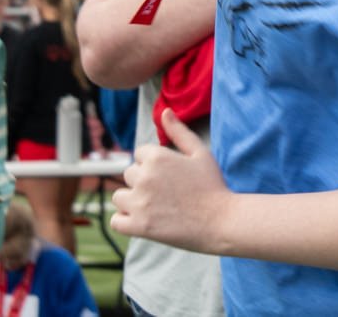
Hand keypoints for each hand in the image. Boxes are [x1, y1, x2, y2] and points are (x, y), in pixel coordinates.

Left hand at [110, 109, 234, 253]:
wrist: (222, 221)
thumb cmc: (213, 185)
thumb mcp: (200, 152)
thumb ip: (178, 131)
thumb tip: (164, 111)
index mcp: (157, 156)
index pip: (139, 155)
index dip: (154, 165)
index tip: (170, 177)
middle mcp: (144, 177)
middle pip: (129, 174)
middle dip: (143, 182)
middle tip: (167, 193)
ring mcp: (139, 203)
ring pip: (119, 197)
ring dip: (132, 201)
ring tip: (155, 207)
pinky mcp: (138, 226)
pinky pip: (116, 221)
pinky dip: (126, 222)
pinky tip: (144, 220)